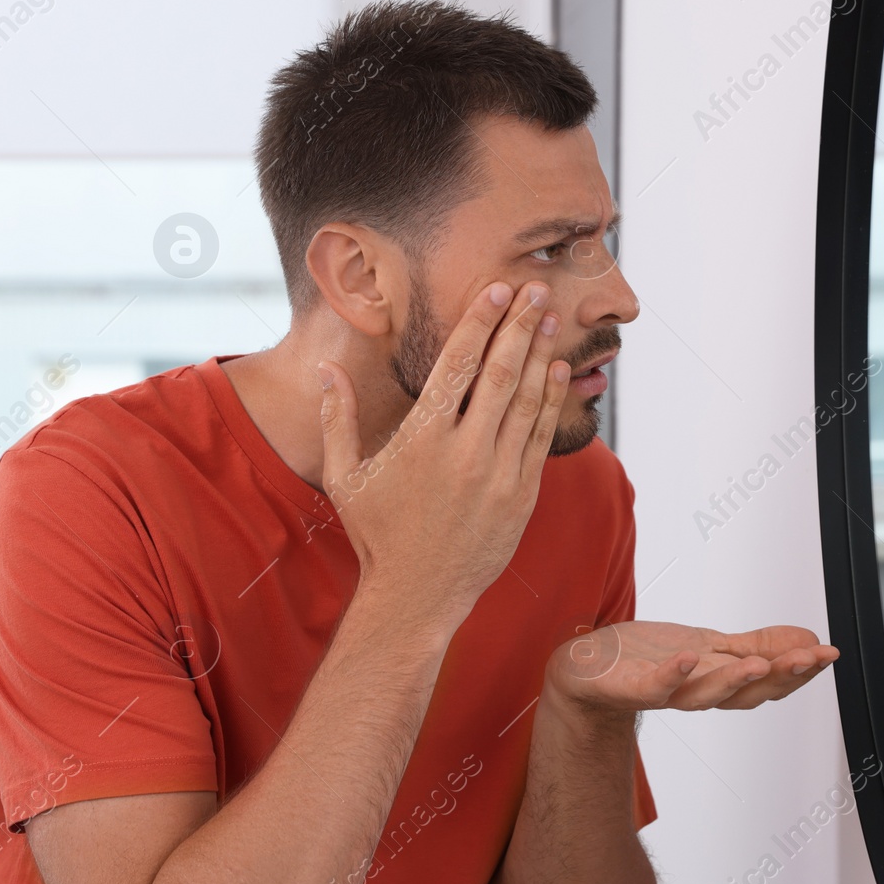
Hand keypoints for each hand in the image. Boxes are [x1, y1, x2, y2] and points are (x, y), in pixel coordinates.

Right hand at [318, 280, 569, 632]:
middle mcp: (464, 453)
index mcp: (421, 441)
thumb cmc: (377, 536)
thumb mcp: (345, 477)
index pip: (456, 366)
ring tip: (550, 317)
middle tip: (538, 286)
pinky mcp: (522, 496)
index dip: (478, 323)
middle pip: (500, 373)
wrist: (417, 597)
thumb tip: (325, 370)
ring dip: (541, 354)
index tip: (496, 289)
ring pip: (527, 400)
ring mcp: (498, 475)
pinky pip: (541, 436)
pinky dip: (551, 400)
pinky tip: (558, 370)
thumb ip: (338, 419)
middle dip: (519, 325)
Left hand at [543, 621, 838, 711]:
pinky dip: (671, 674)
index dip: (799, 671)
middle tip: (808, 658)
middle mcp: (695, 692)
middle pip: (744, 693)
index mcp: (717, 681)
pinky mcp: (629, 686)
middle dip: (779, 676)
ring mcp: (662, 692)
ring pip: (704, 696)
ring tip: (758, 663)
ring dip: (733, 681)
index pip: (766, 682)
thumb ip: (756, 645)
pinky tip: (688, 658)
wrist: (587, 667)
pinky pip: (652, 686)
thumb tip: (808, 641)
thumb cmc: (646, 656)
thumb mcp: (709, 643)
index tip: (828, 654)